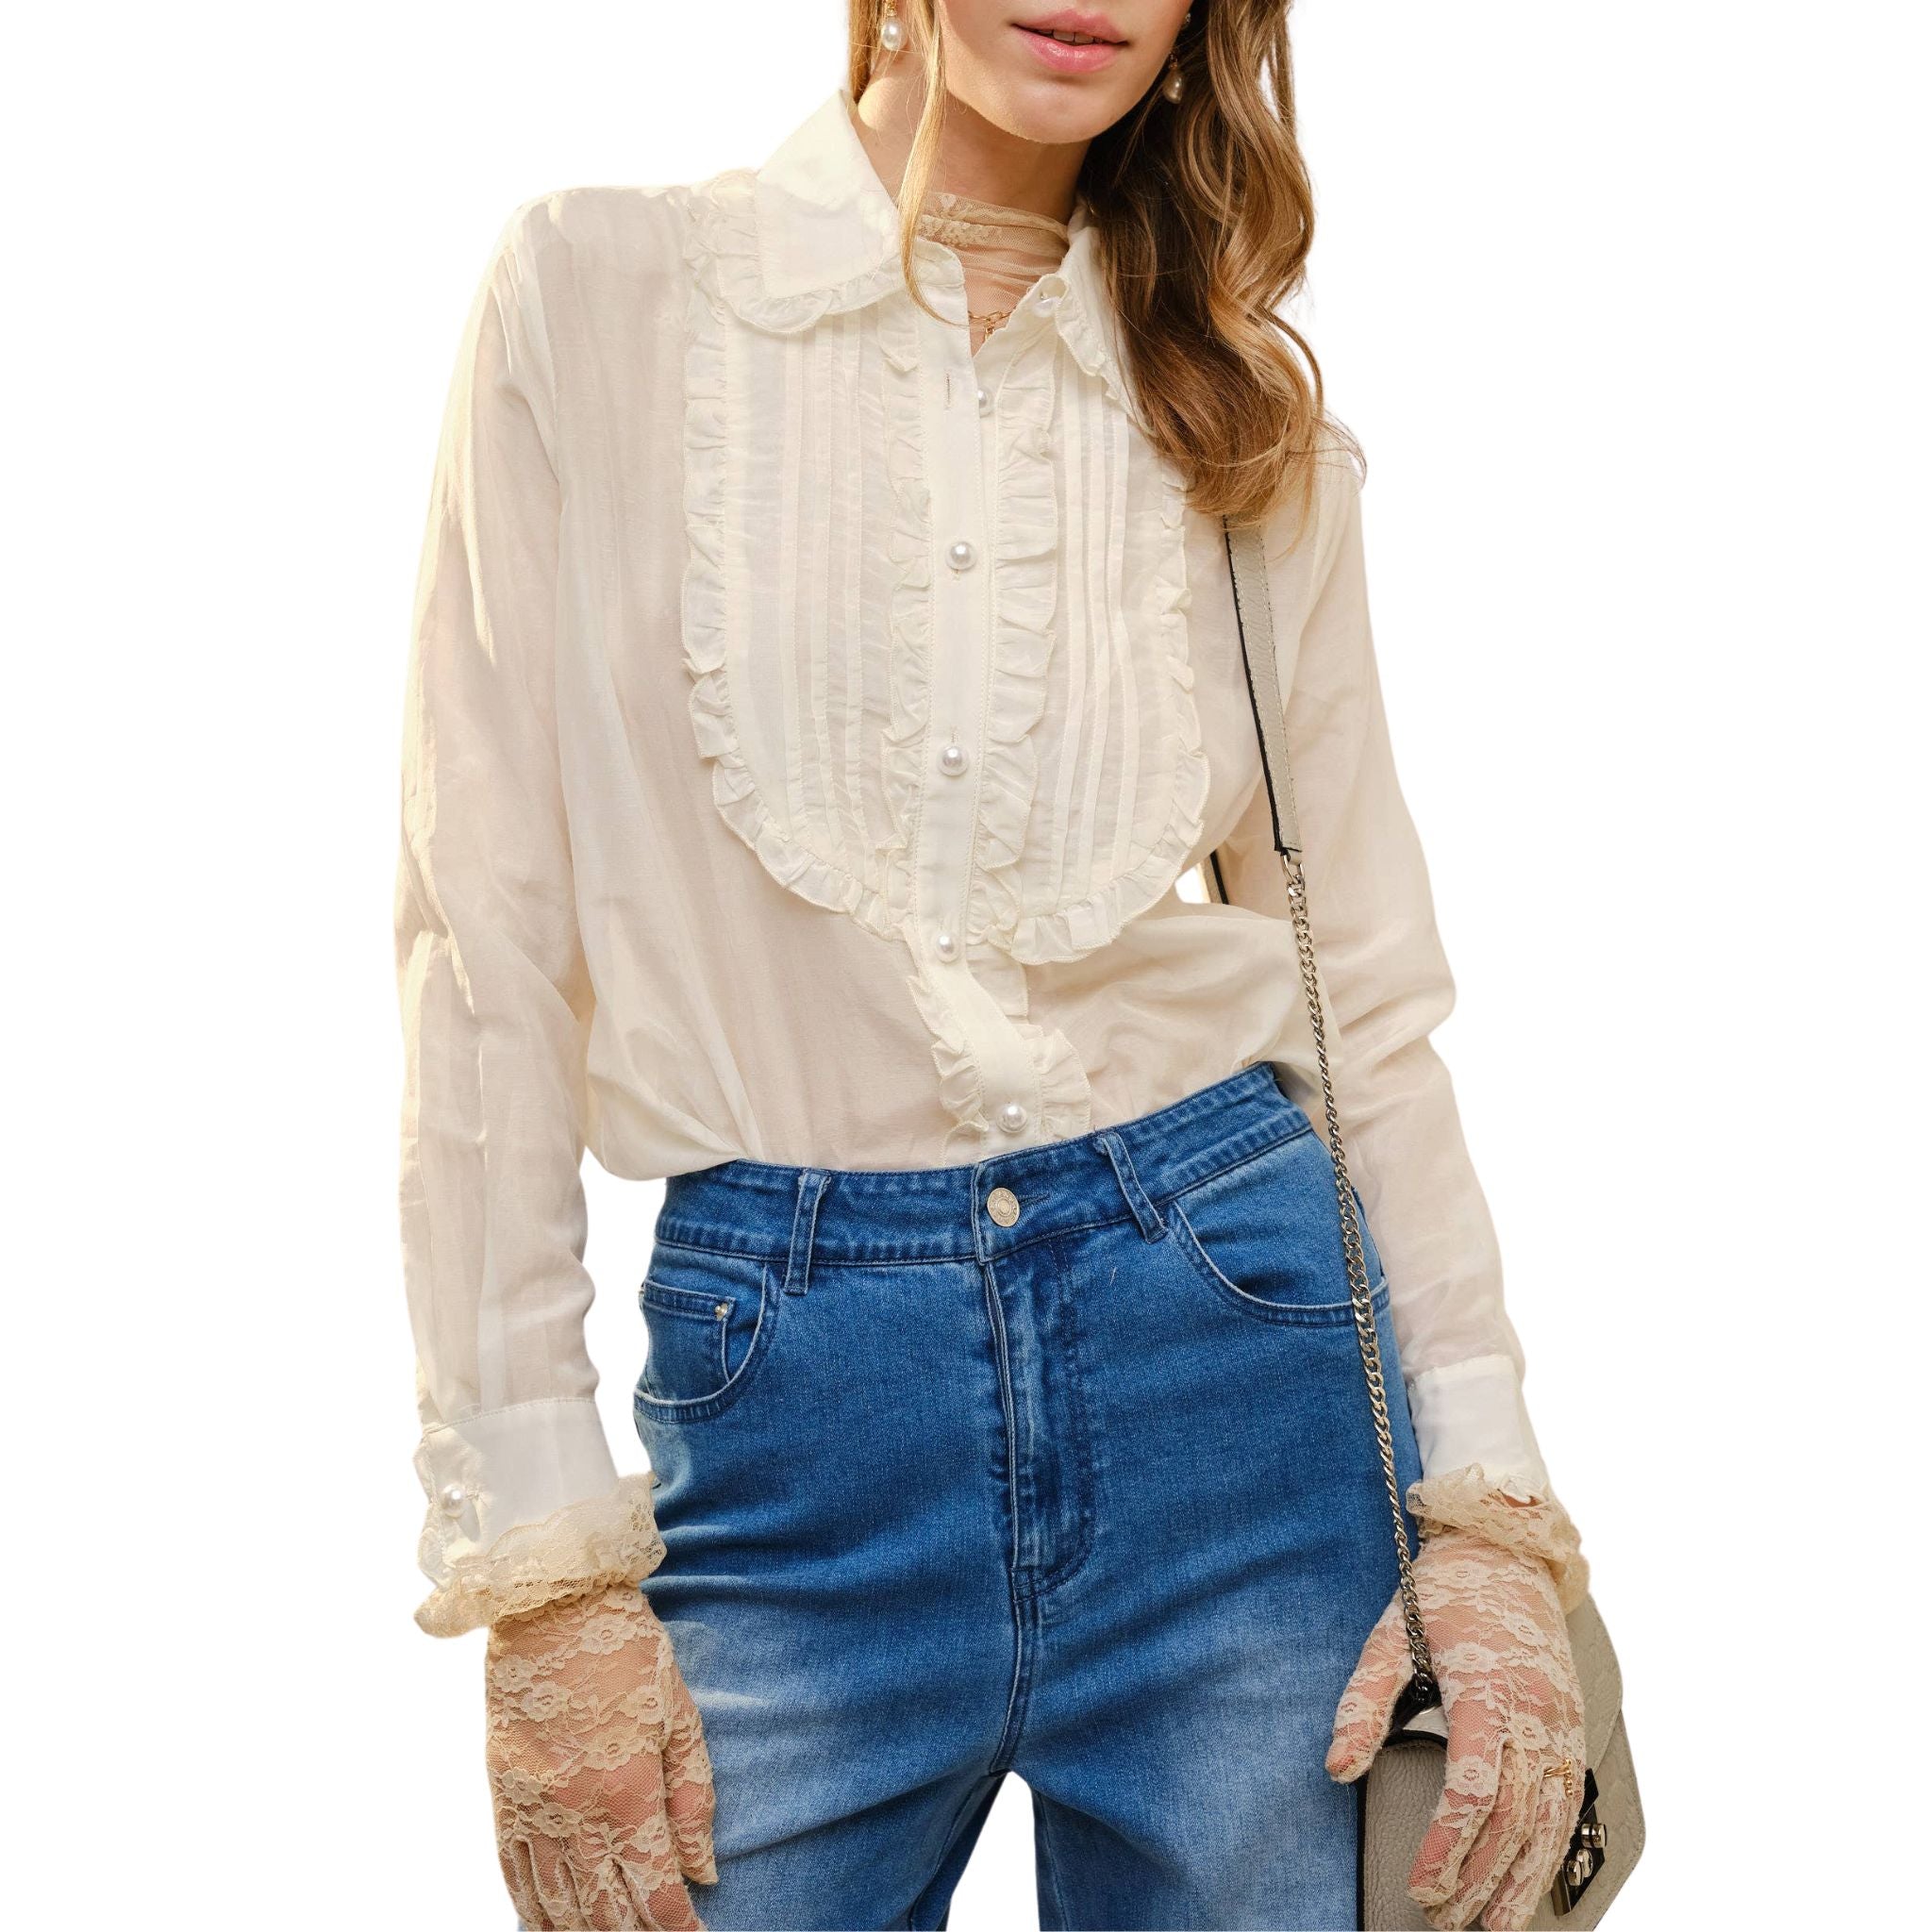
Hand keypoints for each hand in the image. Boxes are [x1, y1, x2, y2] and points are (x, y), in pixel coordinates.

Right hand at [485, 1581, 716, 1929]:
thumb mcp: (679, 1713)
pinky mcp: (501, 1792)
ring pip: (556, 1903)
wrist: (552, 1601)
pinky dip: (532, 1909)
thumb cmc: (628, 1648)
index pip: (655, 1891)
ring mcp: (531, 1805)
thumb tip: (704, 1869)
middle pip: (605, 1911)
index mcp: (627, 1788)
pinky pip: (513, 1872)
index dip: (679, 1928)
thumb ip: (692, 1797)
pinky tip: (548, 1925)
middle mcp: (574, 1810)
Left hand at [1326, 1529, 1584, 1931]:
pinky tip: (1527, 1886)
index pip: (1475, 1786)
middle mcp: (1535, 1712)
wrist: (1507, 1553)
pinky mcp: (1572, 1731)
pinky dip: (1549, 1855)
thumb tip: (1336, 1766)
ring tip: (1487, 1928)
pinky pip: (1568, 1806)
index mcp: (1486, 1688)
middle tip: (1442, 1918)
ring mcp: (1561, 1724)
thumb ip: (1362, 1703)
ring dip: (1519, 1884)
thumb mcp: (1388, 1637)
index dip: (1449, 1845)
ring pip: (1549, 1823)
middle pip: (1514, 1818)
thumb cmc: (1442, 1595)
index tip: (1422, 1884)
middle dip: (1478, 1879)